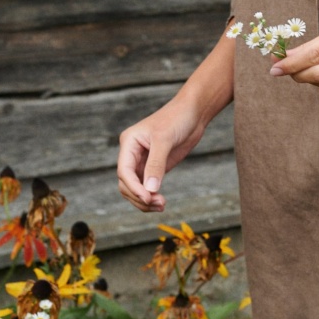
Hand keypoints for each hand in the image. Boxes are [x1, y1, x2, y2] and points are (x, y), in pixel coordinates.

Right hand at [117, 98, 203, 212]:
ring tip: (161, 205)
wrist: (193, 113)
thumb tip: (150, 190)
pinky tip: (161, 202)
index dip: (134, 187)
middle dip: (139, 197)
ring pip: (135, 189)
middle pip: (126, 184)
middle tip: (159, 203)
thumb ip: (156, 164)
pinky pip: (147, 187)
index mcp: (129, 143)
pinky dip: (152, 197)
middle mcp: (132, 154)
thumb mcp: (165, 140)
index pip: (124, 171)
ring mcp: (143, 162)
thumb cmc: (177, 119)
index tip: (148, 198)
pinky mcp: (155, 168)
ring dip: (145, 200)